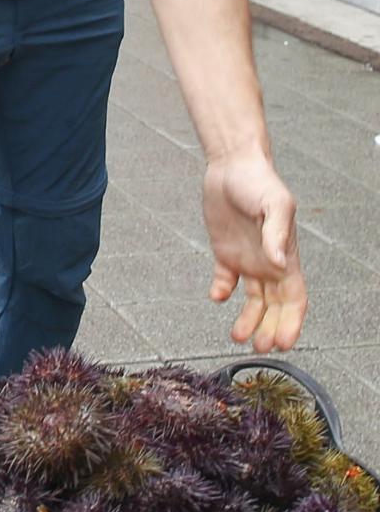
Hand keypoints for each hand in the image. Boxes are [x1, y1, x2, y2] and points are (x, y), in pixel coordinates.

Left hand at [202, 154, 306, 351]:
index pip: (294, 299)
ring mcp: (247, 258)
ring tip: (237, 337)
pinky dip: (222, 291)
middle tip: (259, 348)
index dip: (292, 322)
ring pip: (251, 300)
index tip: (283, 342)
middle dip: (270, 328)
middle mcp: (269, 262)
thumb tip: (280, 265)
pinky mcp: (225, 251)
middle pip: (274, 306)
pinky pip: (225, 279)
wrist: (231, 164)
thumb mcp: (274, 204)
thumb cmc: (259, 181)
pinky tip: (217, 297)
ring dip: (248, 319)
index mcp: (286, 256)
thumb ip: (277, 235)